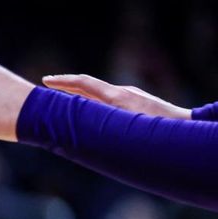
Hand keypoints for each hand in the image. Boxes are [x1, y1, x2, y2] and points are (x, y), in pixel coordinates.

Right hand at [41, 74, 189, 118]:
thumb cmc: (153, 129)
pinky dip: (93, 106)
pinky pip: (107, 103)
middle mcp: (121, 93)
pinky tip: (90, 118)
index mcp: (115, 96)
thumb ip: (99, 122)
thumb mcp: (122, 127)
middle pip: (87, 87)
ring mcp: (129, 97)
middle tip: (47, 90)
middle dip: (66, 88)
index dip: (62, 82)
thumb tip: (78, 122)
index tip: (45, 81)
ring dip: (79, 98)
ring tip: (62, 107)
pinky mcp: (134, 104)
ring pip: (97, 96)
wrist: (182, 125)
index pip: (83, 83)